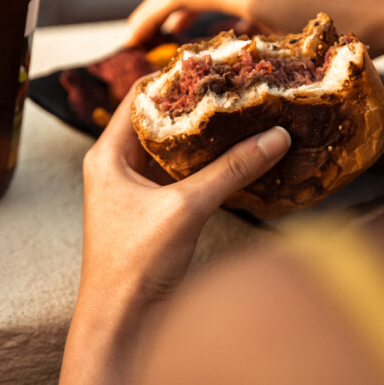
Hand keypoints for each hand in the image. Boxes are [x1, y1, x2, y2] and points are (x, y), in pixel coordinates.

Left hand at [57, 86, 290, 384]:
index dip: (176, 77)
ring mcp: (135, 190)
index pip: (140, 96)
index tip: (216, 65)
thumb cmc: (135, 263)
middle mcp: (117, 167)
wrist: (121, 320)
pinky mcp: (153, 211)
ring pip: (172, 150)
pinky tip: (234, 158)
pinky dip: (204, 165)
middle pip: (158, 120)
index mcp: (108, 155)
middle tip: (237, 89)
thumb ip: (230, 170)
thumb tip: (275, 137)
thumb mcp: (185, 209)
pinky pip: (180, 176)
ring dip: (203, 137)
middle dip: (196, 106)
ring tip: (242, 116)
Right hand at [124, 0, 383, 55]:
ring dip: (190, 5)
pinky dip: (219, 7)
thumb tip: (224, 78)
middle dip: (164, 5)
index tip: (131, 37)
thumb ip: (253, 58)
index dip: (150, 12)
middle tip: (148, 35)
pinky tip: (223, 34)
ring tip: (176, 37)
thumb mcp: (293, 51)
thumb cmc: (353, 26)